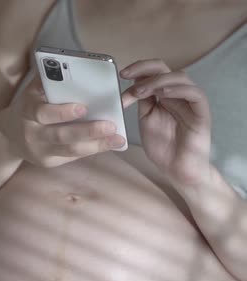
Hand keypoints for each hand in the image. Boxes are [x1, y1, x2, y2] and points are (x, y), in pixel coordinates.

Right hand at [0, 76, 125, 167]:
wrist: (8, 136)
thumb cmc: (29, 106)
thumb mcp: (32, 92)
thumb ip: (48, 81)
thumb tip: (72, 66)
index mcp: (27, 111)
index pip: (42, 113)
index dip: (62, 112)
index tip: (84, 107)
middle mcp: (32, 134)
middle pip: (61, 135)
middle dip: (88, 131)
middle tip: (111, 125)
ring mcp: (40, 151)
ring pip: (71, 150)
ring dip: (97, 144)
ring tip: (118, 138)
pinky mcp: (49, 162)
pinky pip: (73, 156)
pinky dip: (93, 149)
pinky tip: (109, 144)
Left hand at [121, 59, 211, 184]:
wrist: (176, 168)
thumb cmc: (162, 145)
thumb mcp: (145, 118)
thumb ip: (142, 100)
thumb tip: (131, 82)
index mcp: (164, 94)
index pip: (154, 71)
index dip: (138, 68)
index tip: (121, 74)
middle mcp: (178, 94)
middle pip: (165, 68)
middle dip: (144, 69)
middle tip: (126, 76)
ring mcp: (191, 102)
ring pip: (179, 77)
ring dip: (157, 81)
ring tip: (140, 92)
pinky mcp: (201, 113)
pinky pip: (195, 94)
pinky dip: (178, 90)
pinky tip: (162, 94)